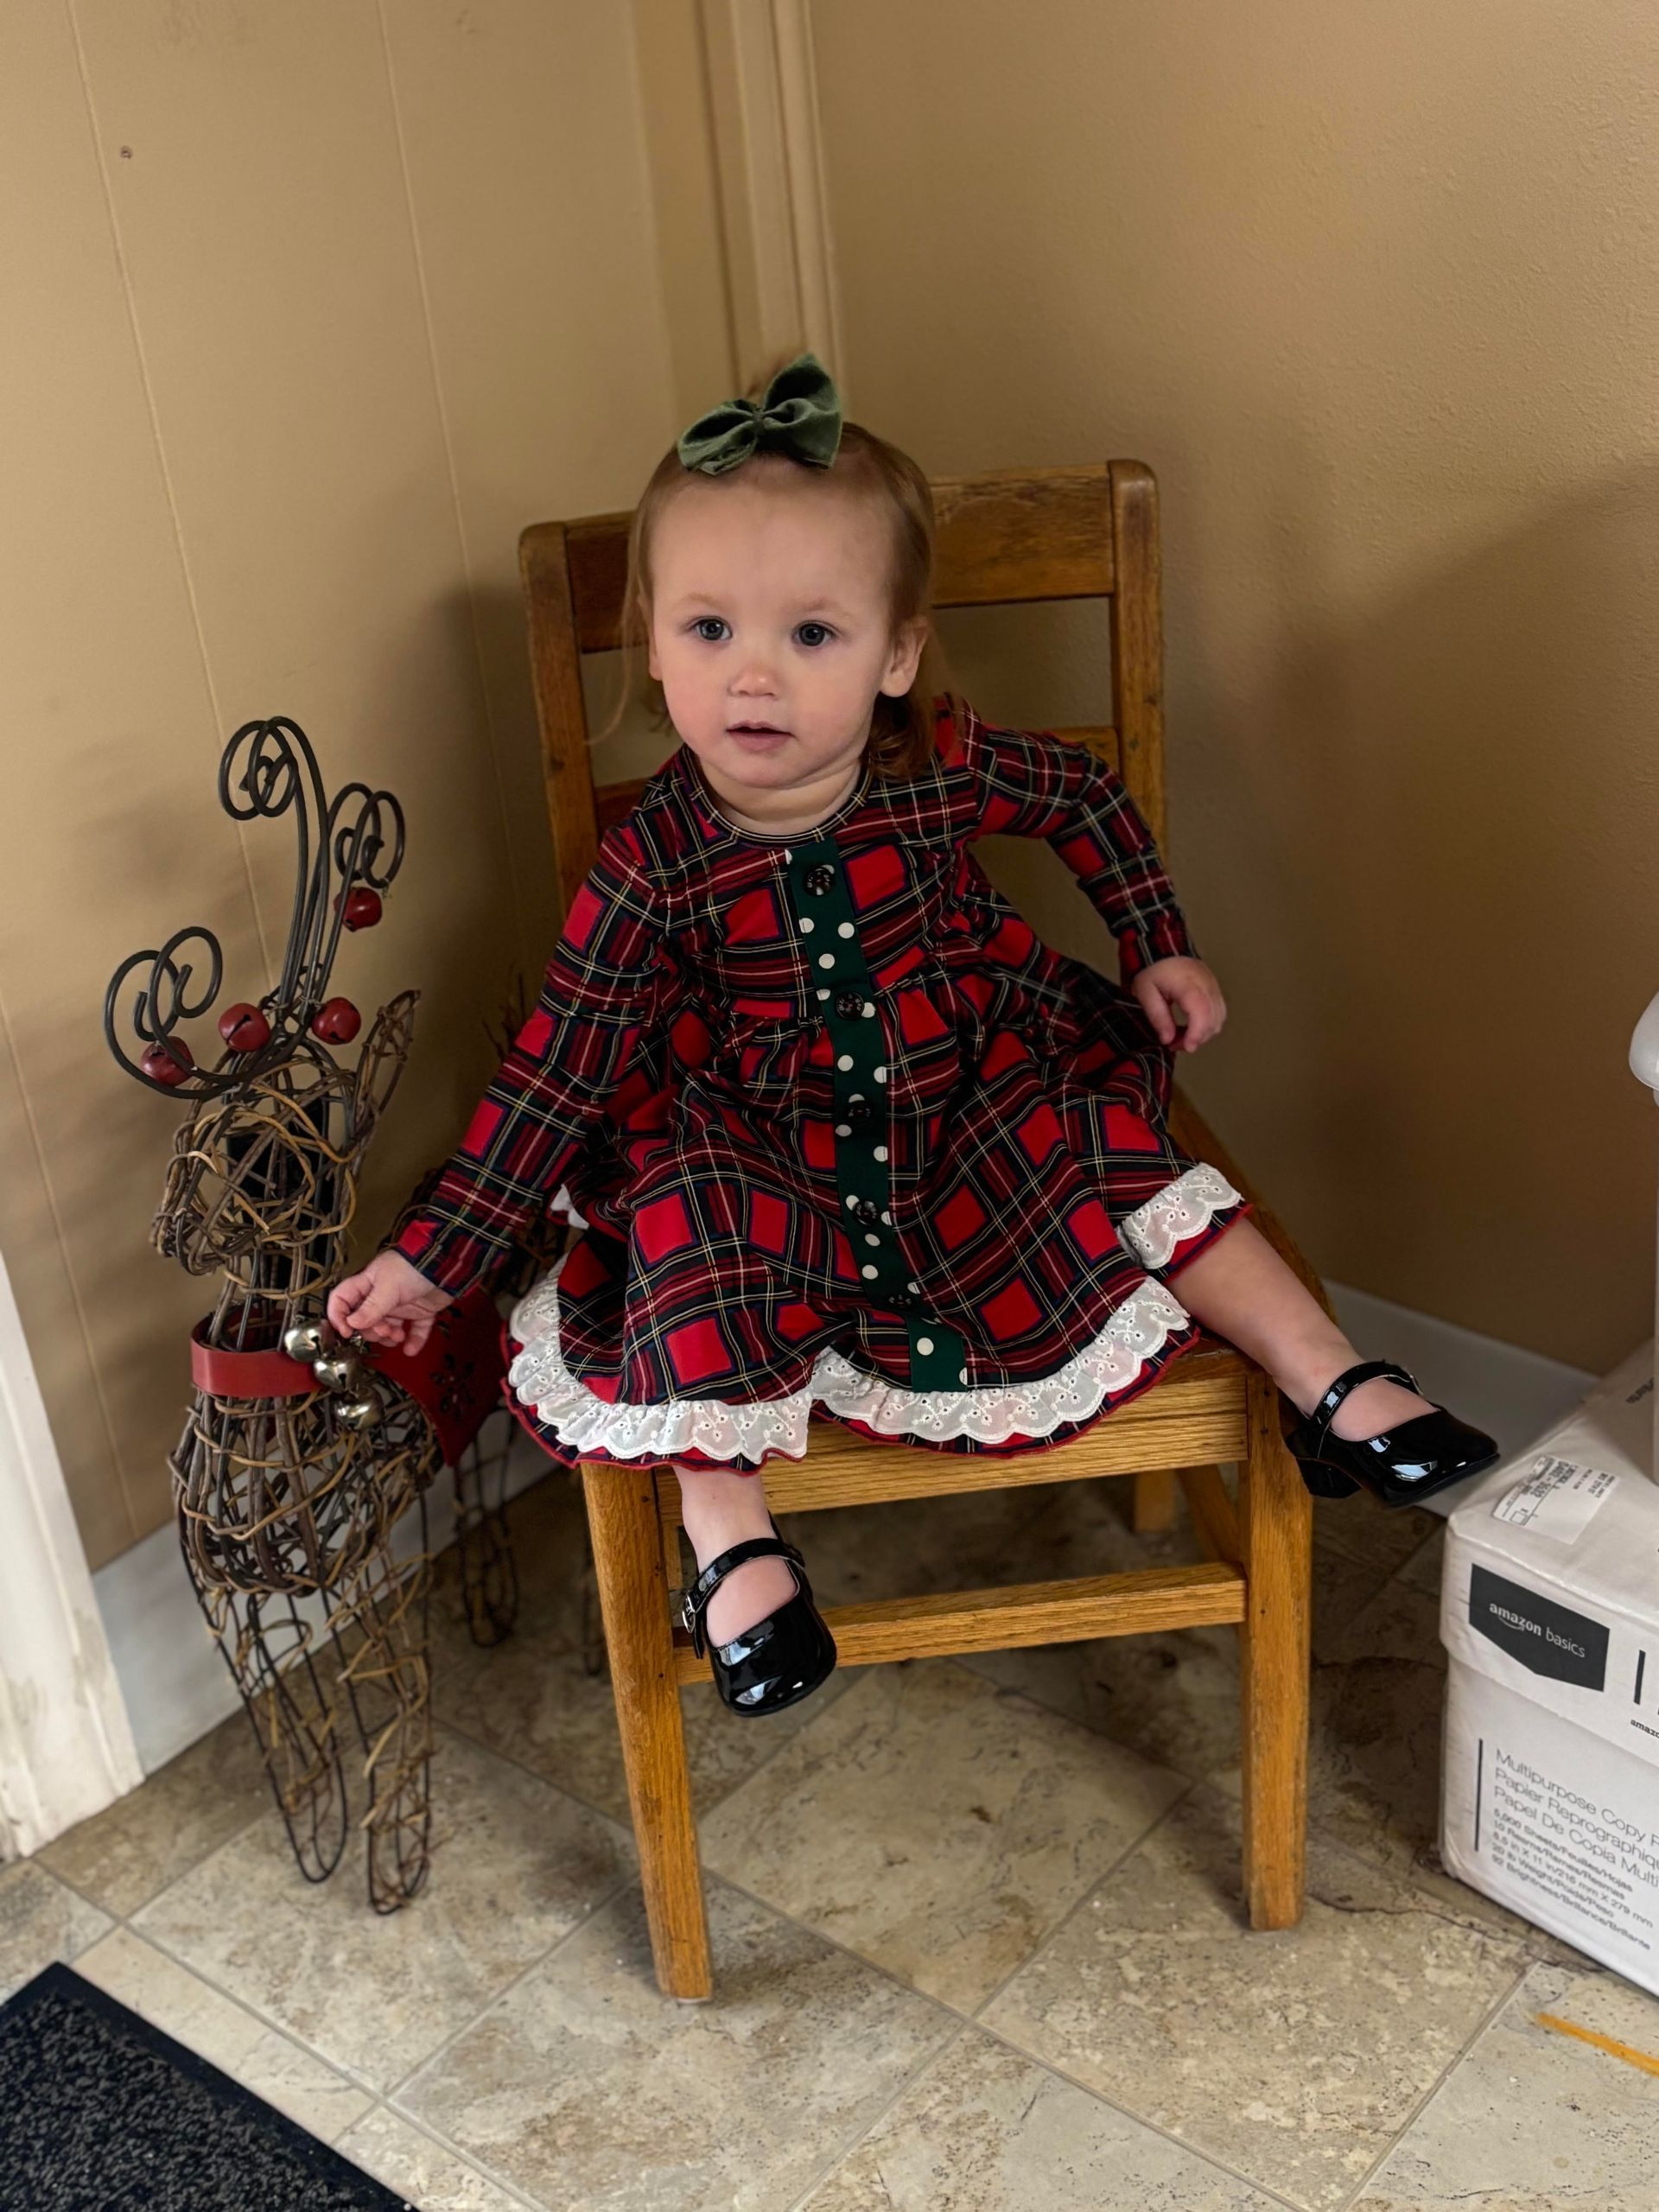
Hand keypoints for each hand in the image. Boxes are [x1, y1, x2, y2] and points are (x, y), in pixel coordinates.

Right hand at [326, 1250, 453, 1356]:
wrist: (447, 1265)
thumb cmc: (414, 1267)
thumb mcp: (387, 1286)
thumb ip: (371, 1307)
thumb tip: (353, 1323)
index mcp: (368, 1284)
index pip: (342, 1299)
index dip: (339, 1316)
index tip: (347, 1331)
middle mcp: (382, 1295)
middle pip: (365, 1320)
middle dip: (373, 1330)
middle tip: (384, 1330)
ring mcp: (402, 1304)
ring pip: (388, 1328)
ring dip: (391, 1337)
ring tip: (398, 1336)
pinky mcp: (420, 1311)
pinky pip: (415, 1330)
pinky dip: (414, 1341)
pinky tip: (411, 1348)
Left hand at [1132, 956, 1226, 1053]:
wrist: (1161, 946)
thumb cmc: (1152, 967)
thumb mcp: (1145, 992)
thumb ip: (1158, 1017)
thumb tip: (1168, 1039)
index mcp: (1189, 985)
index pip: (1202, 1014)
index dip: (1196, 1035)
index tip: (1186, 1047)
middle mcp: (1206, 985)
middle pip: (1213, 1020)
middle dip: (1196, 1038)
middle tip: (1174, 1043)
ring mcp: (1213, 985)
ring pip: (1219, 1018)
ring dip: (1203, 1032)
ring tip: (1181, 1035)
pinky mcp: (1213, 987)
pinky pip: (1219, 1010)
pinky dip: (1208, 1023)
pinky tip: (1192, 1026)